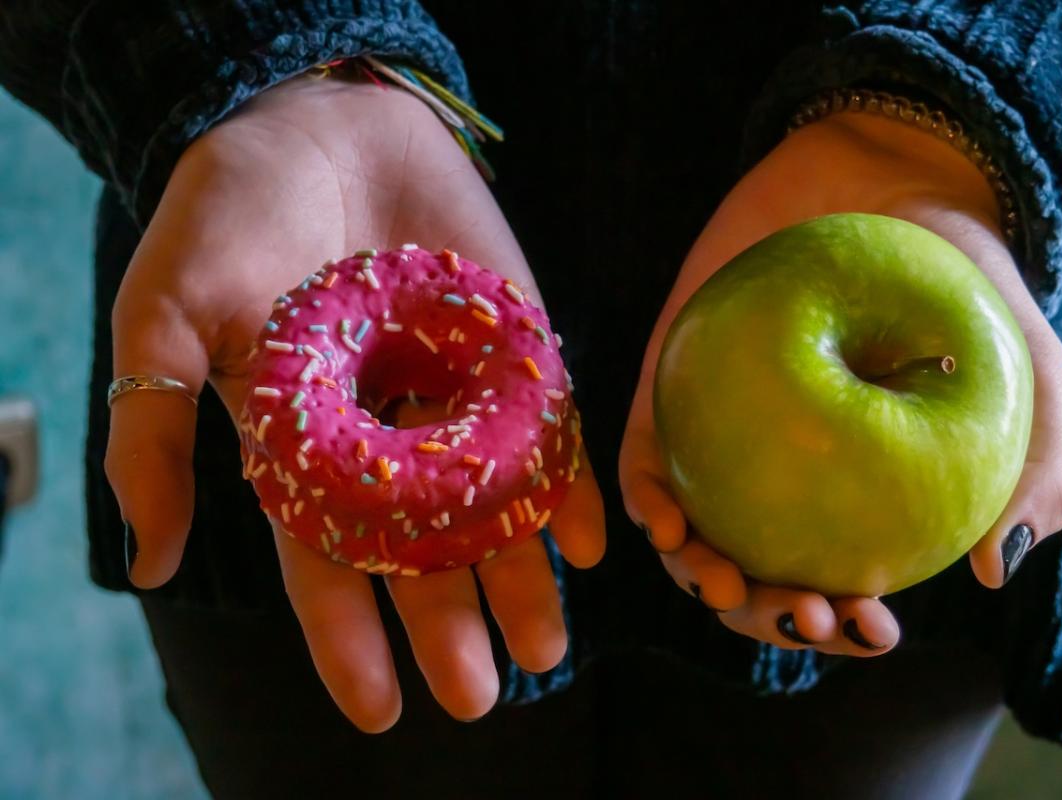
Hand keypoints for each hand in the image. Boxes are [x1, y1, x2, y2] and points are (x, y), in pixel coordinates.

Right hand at [104, 74, 605, 729]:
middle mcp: (385, 441)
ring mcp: (455, 400)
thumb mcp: (167, 315)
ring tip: (546, 646)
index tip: (382, 708)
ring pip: (493, 510)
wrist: (322, 120)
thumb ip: (154, 431)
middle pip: (422, 553)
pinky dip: (569, 486)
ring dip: (521, 578)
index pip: (326, 565)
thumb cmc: (231, 216)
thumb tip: (142, 562)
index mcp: (303, 452)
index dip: (349, 638)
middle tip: (480, 693)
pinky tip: (587, 540)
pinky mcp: (513, 355)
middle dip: (448, 622)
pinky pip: (547, 434)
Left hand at [619, 111, 1061, 653]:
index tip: (865, 625)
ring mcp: (720, 436)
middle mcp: (782, 476)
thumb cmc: (964, 281)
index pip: (841, 584)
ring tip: (721, 579)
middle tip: (797, 610)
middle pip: (756, 574)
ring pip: (692, 532)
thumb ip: (1037, 467)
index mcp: (856, 495)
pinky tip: (661, 517)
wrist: (889, 176)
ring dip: (697, 575)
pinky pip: (644, 455)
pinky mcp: (670, 388)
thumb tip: (991, 573)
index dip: (845, 626)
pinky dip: (645, 498)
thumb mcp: (1028, 373)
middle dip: (766, 616)